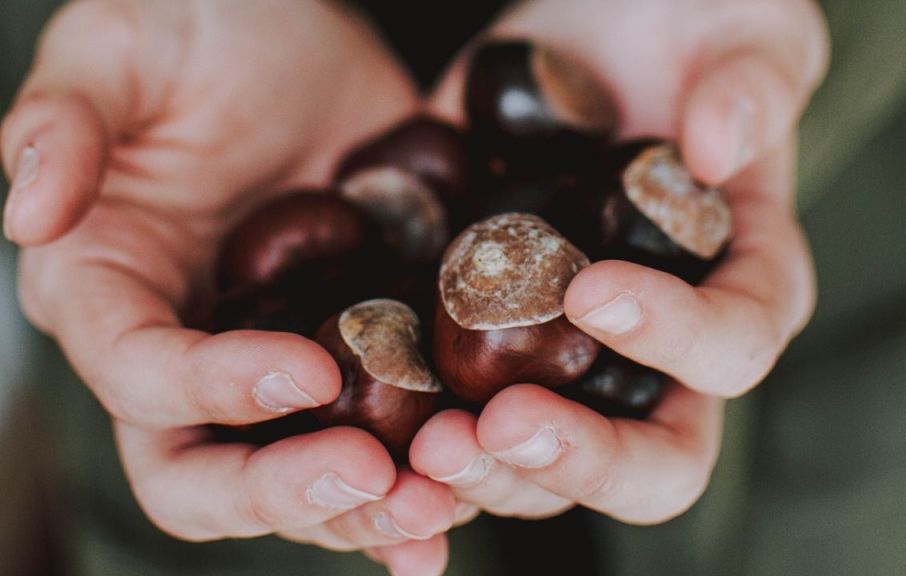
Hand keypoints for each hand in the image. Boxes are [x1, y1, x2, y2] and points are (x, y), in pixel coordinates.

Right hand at [2, 1, 453, 571]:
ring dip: (361, 508)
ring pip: (292, 476)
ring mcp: (270, 361)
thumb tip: (29, 215)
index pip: (141, 373)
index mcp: (111, 288)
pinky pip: (373, 436)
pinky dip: (409, 477)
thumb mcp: (120, 46)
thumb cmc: (195, 25)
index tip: (312, 372)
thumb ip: (63, 122)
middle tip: (373, 479)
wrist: (295, 29)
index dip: (214, 389)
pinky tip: (462, 495)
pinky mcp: (351, 351)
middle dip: (281, 490)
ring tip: (437, 505)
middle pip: (200, 471)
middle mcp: (185, 346)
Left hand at [411, 0, 827, 522]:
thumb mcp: (746, 32)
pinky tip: (367, 423)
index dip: (676, 340)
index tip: (593, 292)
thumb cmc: (695, 27)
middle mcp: (661, 347)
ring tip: (424, 444)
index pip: (733, 349)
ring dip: (488, 471)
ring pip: (546, 460)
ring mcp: (568, 354)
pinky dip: (419, 434)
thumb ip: (753, 83)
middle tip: (496, 425)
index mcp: (742, 286)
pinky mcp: (488, 335)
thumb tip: (717, 146)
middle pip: (649, 458)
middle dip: (577, 459)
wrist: (597, 28)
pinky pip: (460, 410)